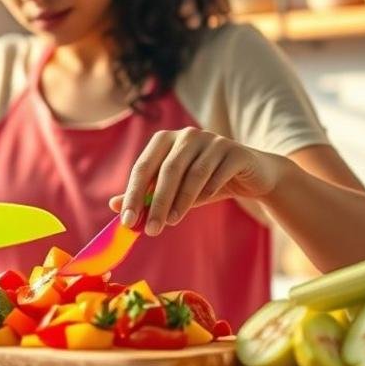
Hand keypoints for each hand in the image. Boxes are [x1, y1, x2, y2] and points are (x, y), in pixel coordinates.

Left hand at [109, 128, 285, 235]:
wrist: (250, 175)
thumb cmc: (204, 182)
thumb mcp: (173, 190)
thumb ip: (146, 195)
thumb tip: (115, 206)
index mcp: (165, 140)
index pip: (143, 167)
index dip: (133, 194)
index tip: (127, 221)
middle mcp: (187, 135)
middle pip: (167, 170)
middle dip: (157, 203)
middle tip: (150, 230)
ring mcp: (212, 140)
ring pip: (193, 173)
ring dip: (181, 201)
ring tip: (171, 223)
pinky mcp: (233, 151)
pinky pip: (217, 174)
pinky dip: (207, 191)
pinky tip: (201, 203)